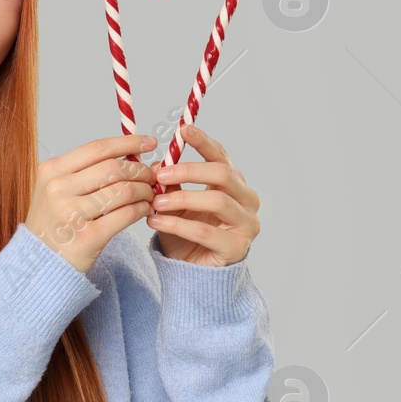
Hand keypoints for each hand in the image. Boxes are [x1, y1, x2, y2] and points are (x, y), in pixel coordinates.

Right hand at [26, 133, 157, 274]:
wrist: (39, 261)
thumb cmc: (53, 222)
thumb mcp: (57, 189)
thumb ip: (87, 171)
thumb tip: (132, 155)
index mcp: (51, 171)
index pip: (97, 149)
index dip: (128, 142)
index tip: (149, 143)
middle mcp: (58, 189)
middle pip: (114, 168)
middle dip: (140, 170)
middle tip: (151, 177)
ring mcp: (71, 213)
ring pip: (124, 191)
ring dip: (144, 191)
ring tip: (148, 195)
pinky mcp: (88, 236)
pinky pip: (126, 215)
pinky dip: (141, 210)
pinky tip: (144, 210)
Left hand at [147, 123, 259, 265]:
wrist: (191, 271)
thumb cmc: (184, 233)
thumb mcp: (173, 204)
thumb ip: (168, 185)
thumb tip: (154, 164)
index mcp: (233, 184)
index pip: (221, 156)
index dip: (203, 142)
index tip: (184, 130)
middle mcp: (247, 199)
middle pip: (222, 174)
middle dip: (188, 171)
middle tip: (159, 175)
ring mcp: (246, 224)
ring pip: (217, 201)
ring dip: (182, 198)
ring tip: (155, 202)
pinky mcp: (237, 247)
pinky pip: (206, 232)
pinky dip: (178, 225)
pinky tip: (155, 221)